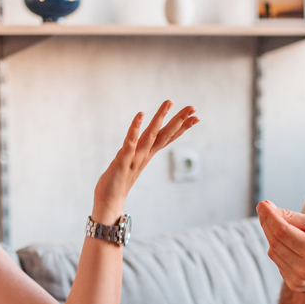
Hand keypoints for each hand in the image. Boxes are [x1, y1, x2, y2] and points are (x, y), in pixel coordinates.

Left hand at [92, 101, 199, 221]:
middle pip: (166, 134)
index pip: (168, 138)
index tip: (196, 117)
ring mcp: (136, 157)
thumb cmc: (117, 183)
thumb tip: (141, 146)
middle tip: (193, 107)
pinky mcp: (123, 160)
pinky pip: (130, 141)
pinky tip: (140, 114)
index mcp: (147, 154)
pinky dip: (135, 128)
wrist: (108, 202)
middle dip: (180, 120)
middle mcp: (145, 155)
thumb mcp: (131, 164)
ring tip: (169, 102)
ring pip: (151, 134)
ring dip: (160, 118)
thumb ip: (137, 153)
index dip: (182, 127)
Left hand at [256, 200, 304, 294]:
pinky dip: (280, 251)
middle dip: (267, 224)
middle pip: (274, 242)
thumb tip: (269, 209)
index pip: (281, 231)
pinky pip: (279, 263)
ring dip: (272, 237)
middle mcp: (304, 269)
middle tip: (265, 210)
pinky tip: (289, 245)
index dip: (269, 217)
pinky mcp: (295, 286)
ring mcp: (299, 280)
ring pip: (273, 253)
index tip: (262, 204)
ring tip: (281, 226)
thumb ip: (294, 218)